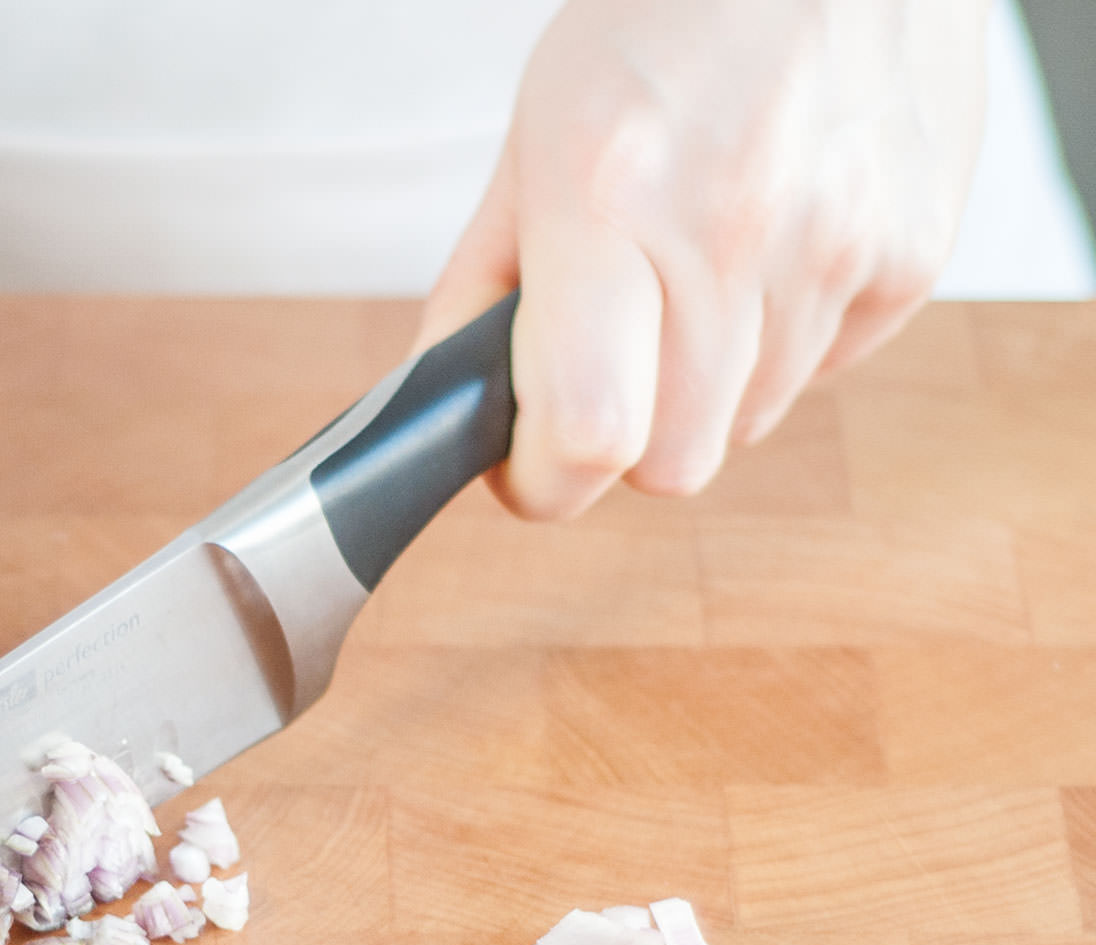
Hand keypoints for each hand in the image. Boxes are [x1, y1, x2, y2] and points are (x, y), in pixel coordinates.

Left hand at [414, 0, 988, 518]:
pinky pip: (824, 370)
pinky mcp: (913, 255)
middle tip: (606, 361)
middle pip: (671, 465)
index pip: (585, 435)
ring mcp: (838, 246)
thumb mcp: (538, 134)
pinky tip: (771, 244)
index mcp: (609, 198)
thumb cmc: (669, 18)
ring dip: (703, 384)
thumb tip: (449, 406)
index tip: (526, 463)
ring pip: (745, 426)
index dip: (542, 479)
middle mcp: (732, 229)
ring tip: (695, 268)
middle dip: (622, 438)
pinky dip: (783, 338)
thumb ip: (482, 285)